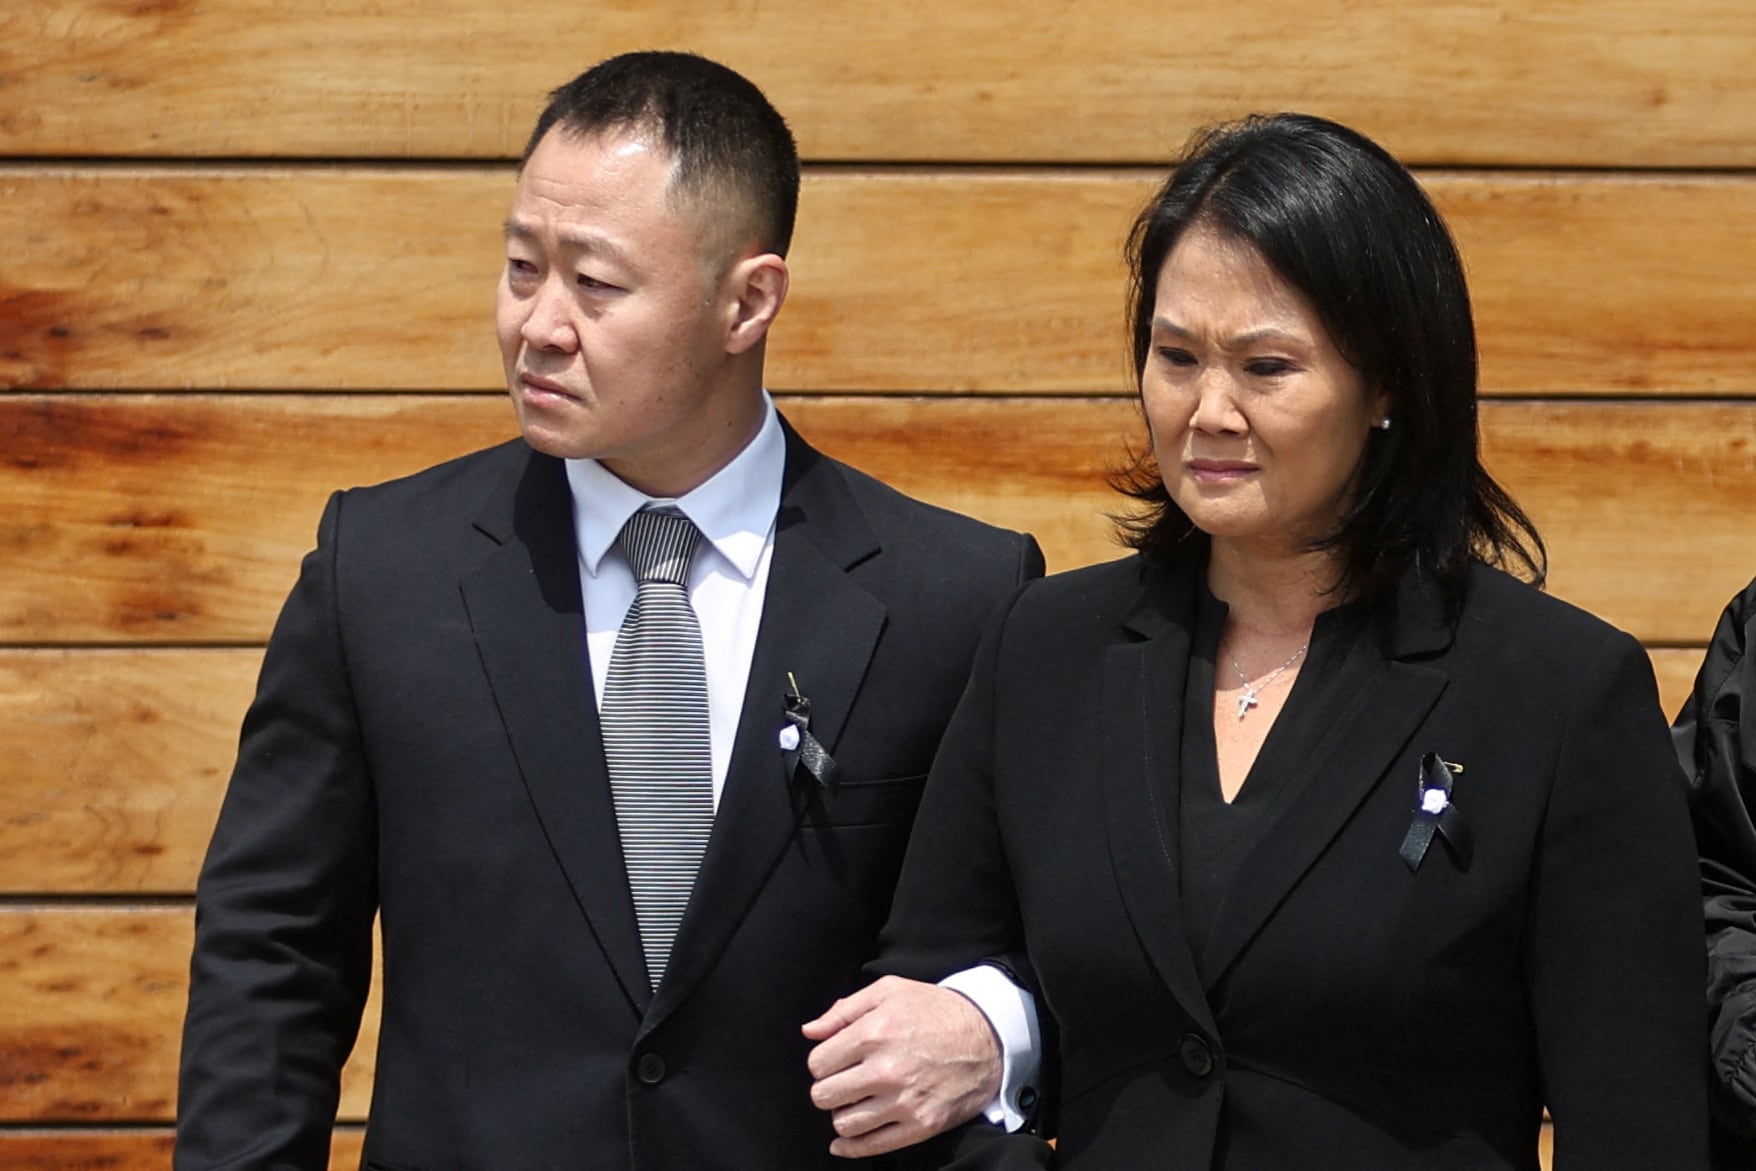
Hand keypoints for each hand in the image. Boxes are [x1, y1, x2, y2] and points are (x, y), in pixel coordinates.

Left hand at [803, 975, 1001, 1157]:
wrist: (987, 1037)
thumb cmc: (935, 1010)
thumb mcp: (890, 990)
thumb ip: (844, 1009)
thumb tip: (810, 1032)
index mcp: (874, 1033)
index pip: (818, 1063)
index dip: (822, 1062)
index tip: (835, 1061)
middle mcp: (886, 1069)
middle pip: (824, 1096)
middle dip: (828, 1088)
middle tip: (843, 1081)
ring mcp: (904, 1100)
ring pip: (844, 1123)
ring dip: (842, 1114)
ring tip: (855, 1102)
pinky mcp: (921, 1124)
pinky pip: (872, 1146)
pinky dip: (851, 1147)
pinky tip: (843, 1142)